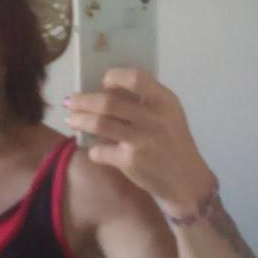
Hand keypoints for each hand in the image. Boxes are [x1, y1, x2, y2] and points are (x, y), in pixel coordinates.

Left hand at [64, 68, 215, 215]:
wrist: (187, 180)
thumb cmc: (173, 143)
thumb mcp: (168, 116)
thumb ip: (144, 101)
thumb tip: (104, 90)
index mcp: (165, 101)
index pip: (135, 78)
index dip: (113, 77)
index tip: (102, 83)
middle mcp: (154, 118)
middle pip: (108, 101)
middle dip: (83, 100)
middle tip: (70, 101)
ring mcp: (142, 140)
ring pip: (100, 123)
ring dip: (80, 120)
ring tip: (71, 119)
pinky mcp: (131, 161)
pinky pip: (101, 150)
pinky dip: (93, 150)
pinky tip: (93, 150)